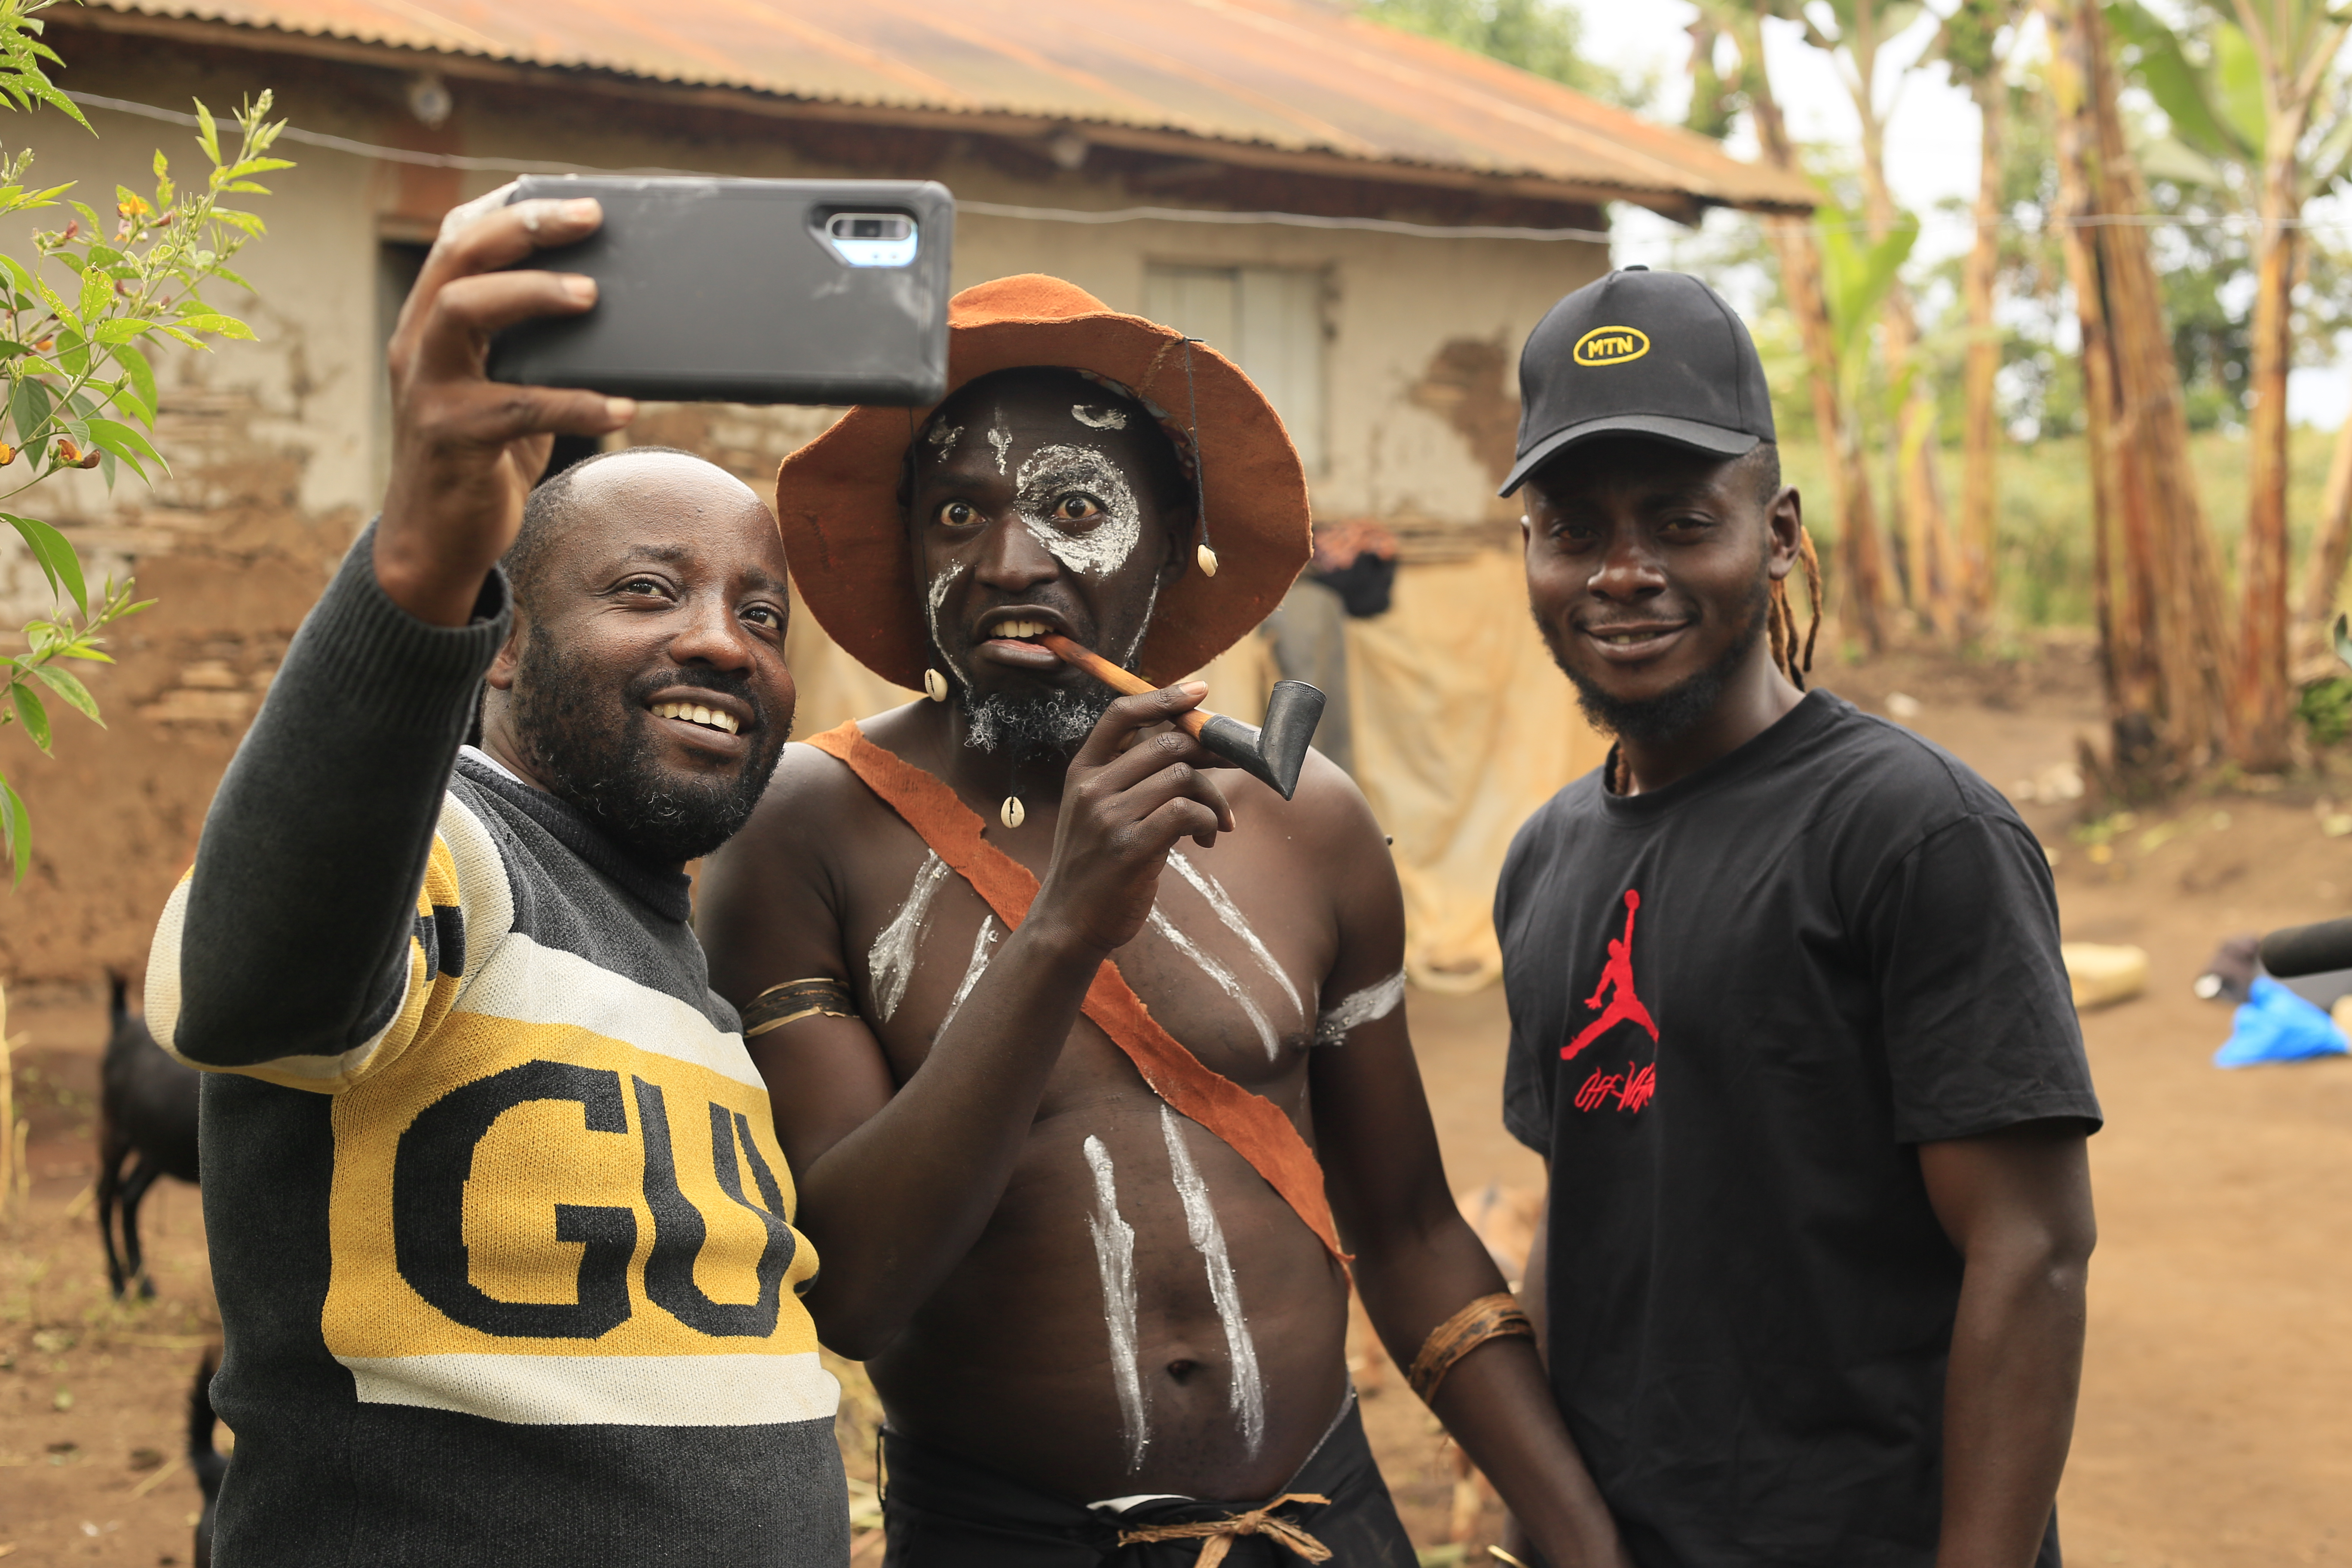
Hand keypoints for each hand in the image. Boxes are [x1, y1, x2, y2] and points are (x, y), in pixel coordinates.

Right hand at [375, 186, 638, 625]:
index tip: (566, 190)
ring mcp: (427, 390)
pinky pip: (515, 409)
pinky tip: (622, 408)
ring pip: (463, 312)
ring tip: (592, 295)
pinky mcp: (450, 440)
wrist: (437, 541)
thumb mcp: (508, 387)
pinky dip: (574, 405)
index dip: (507, 206)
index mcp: (432, 324)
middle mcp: (419, 345)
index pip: (456, 239)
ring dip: (531, 294)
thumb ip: (537, 348)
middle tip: (590, 218)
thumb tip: (615, 308)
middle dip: (522, 226)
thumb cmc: (485, 456)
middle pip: (457, 257)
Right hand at [1030, 682, 1235, 957]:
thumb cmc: (1096, 866)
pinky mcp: (1129, 848)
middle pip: (1167, 743)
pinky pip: (1185, 812)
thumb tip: (1192, 748)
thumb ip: (1130, 779)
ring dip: (1213, 799)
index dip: (1164, 697)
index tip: (1200, 691)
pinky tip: (1206, 839)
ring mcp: (1108, 817)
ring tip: (1215, 825)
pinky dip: (1208, 822)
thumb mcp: (1097, 812)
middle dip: (1210, 755)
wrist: (1068, 924)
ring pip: (1183, 777)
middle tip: (1231, 774)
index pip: (1121, 714)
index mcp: (1082, 772)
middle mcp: (1092, 788)